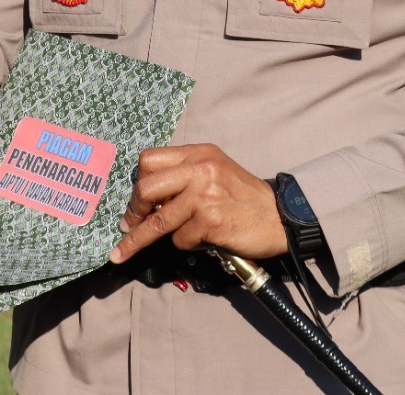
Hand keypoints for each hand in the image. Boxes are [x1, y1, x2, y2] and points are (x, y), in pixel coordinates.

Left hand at [109, 144, 285, 263]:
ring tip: (124, 252)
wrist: (280, 216)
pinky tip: (203, 241)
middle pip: (146, 188)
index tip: (134, 204)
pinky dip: (187, 245)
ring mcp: (204, 194)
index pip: (149, 160)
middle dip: (132, 212)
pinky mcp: (210, 221)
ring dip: (139, 239)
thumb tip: (147, 200)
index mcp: (198, 153)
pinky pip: (181, 239)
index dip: (137, 183)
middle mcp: (199, 169)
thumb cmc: (244, 198)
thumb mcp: (215, 171)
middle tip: (127, 226)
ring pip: (157, 220)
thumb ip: (184, 177)